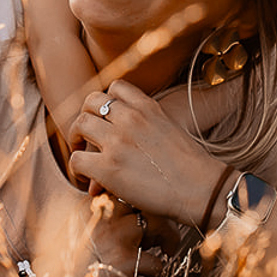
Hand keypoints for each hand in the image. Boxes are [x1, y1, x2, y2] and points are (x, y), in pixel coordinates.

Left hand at [68, 81, 227, 228]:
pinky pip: (76, 159)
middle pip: (90, 101)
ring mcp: (117, 141)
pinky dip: (76, 169)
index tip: (105, 119)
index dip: (105, 103)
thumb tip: (125, 144)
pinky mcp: (108, 166)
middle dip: (84, 117)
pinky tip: (87, 179)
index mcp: (148, 107)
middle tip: (84, 136)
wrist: (202, 188)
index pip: (115, 88)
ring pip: (79, 124)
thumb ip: (147, 126)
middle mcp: (130, 118)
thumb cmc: (192, 168)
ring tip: (81, 154)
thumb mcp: (172, 130)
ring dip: (75, 139)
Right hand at [77, 195, 166, 276]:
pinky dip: (157, 272)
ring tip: (168, 251)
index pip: (127, 190)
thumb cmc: (58, 263)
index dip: (141, 202)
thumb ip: (90, 216)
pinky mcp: (126, 261)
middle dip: (160, 217)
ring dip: (168, 239)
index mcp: (91, 204)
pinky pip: (156, 262)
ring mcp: (118, 236)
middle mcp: (106, 214)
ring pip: (159, 225)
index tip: (144, 214)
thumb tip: (112, 213)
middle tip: (163, 234)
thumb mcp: (68, 229)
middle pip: (147, 202)